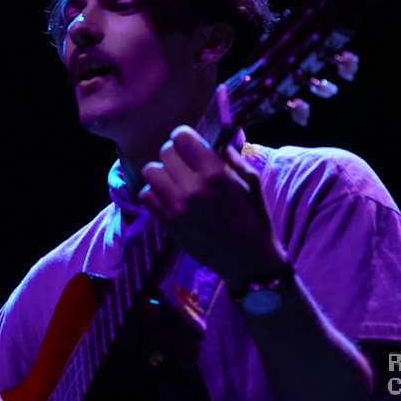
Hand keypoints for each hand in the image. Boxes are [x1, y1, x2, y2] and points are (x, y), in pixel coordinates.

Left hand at [138, 125, 285, 292]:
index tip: (191, 144)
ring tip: (174, 180)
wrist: (248, 262)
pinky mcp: (167, 223)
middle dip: (176, 154)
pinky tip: (168, 196)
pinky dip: (154, 193)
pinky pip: (146, 196)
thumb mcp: (253, 185)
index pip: (182, 137)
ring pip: (151, 172)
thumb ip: (234, 159)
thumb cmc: (254, 220)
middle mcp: (192, 188)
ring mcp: (176, 207)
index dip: (186, 137)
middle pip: (165, 152)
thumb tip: (219, 142)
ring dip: (162, 172)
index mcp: (215, 174)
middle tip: (185, 163)